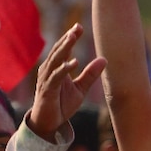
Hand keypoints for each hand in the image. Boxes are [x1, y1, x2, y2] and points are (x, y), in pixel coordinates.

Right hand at [29, 24, 104, 141]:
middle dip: (68, 38)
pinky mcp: (47, 90)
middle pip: (59, 51)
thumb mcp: (80, 89)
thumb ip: (90, 75)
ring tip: (73, 37)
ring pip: (55, 60)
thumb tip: (104, 59)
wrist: (49, 123)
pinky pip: (55, 77)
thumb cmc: (61, 104)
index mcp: (57, 68)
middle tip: (77, 27)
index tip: (80, 27)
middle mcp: (49, 70)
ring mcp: (46, 79)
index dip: (71, 38)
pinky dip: (64, 69)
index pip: (64, 49)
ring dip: (65, 48)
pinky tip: (73, 62)